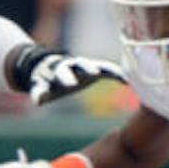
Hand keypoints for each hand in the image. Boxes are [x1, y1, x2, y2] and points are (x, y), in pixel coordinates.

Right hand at [9, 45, 123, 104]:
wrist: (41, 66)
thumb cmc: (73, 72)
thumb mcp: (90, 71)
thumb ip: (110, 73)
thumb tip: (131, 79)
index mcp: (81, 66)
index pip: (94, 66)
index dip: (103, 70)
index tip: (107, 75)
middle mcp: (67, 67)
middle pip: (77, 66)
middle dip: (84, 68)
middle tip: (92, 73)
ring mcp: (52, 74)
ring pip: (57, 75)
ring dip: (63, 78)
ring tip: (68, 84)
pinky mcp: (39, 84)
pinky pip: (37, 89)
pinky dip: (38, 94)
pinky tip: (38, 101)